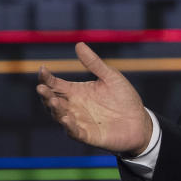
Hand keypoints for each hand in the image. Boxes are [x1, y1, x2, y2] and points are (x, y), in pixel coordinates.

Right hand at [36, 42, 152, 156]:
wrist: (139, 121)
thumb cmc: (124, 98)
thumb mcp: (110, 77)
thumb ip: (94, 63)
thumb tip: (78, 44)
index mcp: (76, 92)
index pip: (56, 84)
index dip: (47, 78)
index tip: (42, 69)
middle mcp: (74, 107)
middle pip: (53, 100)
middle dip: (46, 94)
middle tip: (41, 87)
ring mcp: (79, 122)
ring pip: (60, 116)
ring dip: (55, 109)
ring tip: (54, 101)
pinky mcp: (88, 136)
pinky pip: (75, 132)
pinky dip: (69, 127)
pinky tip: (65, 119)